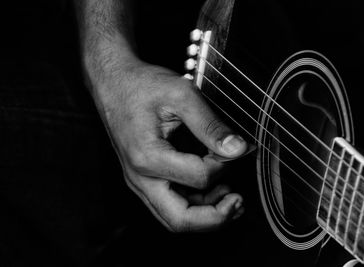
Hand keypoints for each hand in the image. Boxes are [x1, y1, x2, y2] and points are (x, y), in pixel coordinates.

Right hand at [93, 61, 247, 231]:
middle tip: (238, 203)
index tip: (235, 150)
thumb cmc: (142, 85)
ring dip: (205, 216)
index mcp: (148, 156)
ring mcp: (139, 181)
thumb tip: (237, 148)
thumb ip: (210, 124)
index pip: (199, 178)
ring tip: (230, 200)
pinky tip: (212, 192)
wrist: (113, 83)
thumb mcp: (181, 95)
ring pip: (174, 217)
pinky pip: (169, 205)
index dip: (224, 167)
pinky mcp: (143, 179)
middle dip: (215, 218)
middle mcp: (140, 177)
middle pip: (180, 219)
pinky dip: (194, 205)